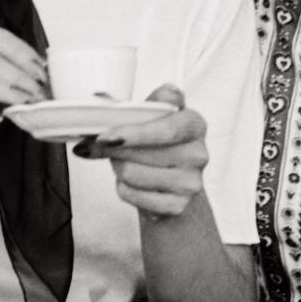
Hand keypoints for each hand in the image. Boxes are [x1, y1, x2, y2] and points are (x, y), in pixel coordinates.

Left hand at [73, 84, 207, 218]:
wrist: (174, 184)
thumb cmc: (159, 145)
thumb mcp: (157, 116)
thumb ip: (152, 102)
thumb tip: (145, 95)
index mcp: (194, 124)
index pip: (164, 130)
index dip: (131, 134)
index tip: (104, 136)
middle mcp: (198, 154)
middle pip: (140, 153)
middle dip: (113, 149)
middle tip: (102, 145)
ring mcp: (191, 183)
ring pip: (131, 174)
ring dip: (118, 168)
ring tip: (125, 163)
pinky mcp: (177, 207)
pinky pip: (132, 195)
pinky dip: (123, 188)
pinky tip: (133, 183)